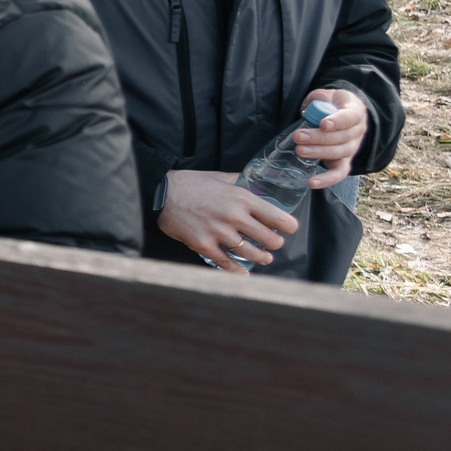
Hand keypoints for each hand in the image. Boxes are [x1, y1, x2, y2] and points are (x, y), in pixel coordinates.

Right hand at [159, 169, 296, 272]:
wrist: (160, 194)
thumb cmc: (190, 183)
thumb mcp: (220, 177)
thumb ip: (240, 182)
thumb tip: (256, 182)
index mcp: (242, 198)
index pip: (279, 218)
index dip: (289, 226)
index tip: (289, 229)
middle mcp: (234, 217)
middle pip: (270, 240)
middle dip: (275, 243)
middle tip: (274, 244)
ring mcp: (218, 233)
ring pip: (252, 253)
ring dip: (262, 258)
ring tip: (264, 258)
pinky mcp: (204, 245)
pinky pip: (227, 263)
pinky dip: (237, 271)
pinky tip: (244, 273)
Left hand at [291, 87, 368, 185]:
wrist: (342, 114)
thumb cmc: (332, 105)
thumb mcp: (328, 95)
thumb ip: (320, 97)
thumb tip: (317, 100)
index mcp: (355, 112)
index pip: (350, 117)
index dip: (338, 121)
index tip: (323, 124)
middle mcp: (358, 132)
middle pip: (342, 137)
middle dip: (319, 138)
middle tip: (298, 137)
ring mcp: (352, 148)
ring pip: (339, 153)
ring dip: (318, 153)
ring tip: (299, 150)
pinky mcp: (344, 161)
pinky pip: (339, 173)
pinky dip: (327, 179)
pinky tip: (311, 182)